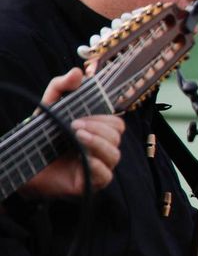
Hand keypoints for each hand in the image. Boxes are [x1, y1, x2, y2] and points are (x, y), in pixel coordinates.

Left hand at [17, 69, 124, 198]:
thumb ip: (60, 87)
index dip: (104, 117)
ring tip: (76, 136)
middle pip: (117, 136)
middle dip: (99, 128)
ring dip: (97, 142)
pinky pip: (106, 174)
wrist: (22, 164)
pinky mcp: (91, 184)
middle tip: (74, 125)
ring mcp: (98, 167)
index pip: (116, 123)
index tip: (80, 115)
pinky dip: (96, 164)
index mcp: (96, 132)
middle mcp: (100, 149)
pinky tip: (82, 158)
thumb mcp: (48, 108)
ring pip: (114, 153)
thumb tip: (78, 72)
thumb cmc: (39, 137)